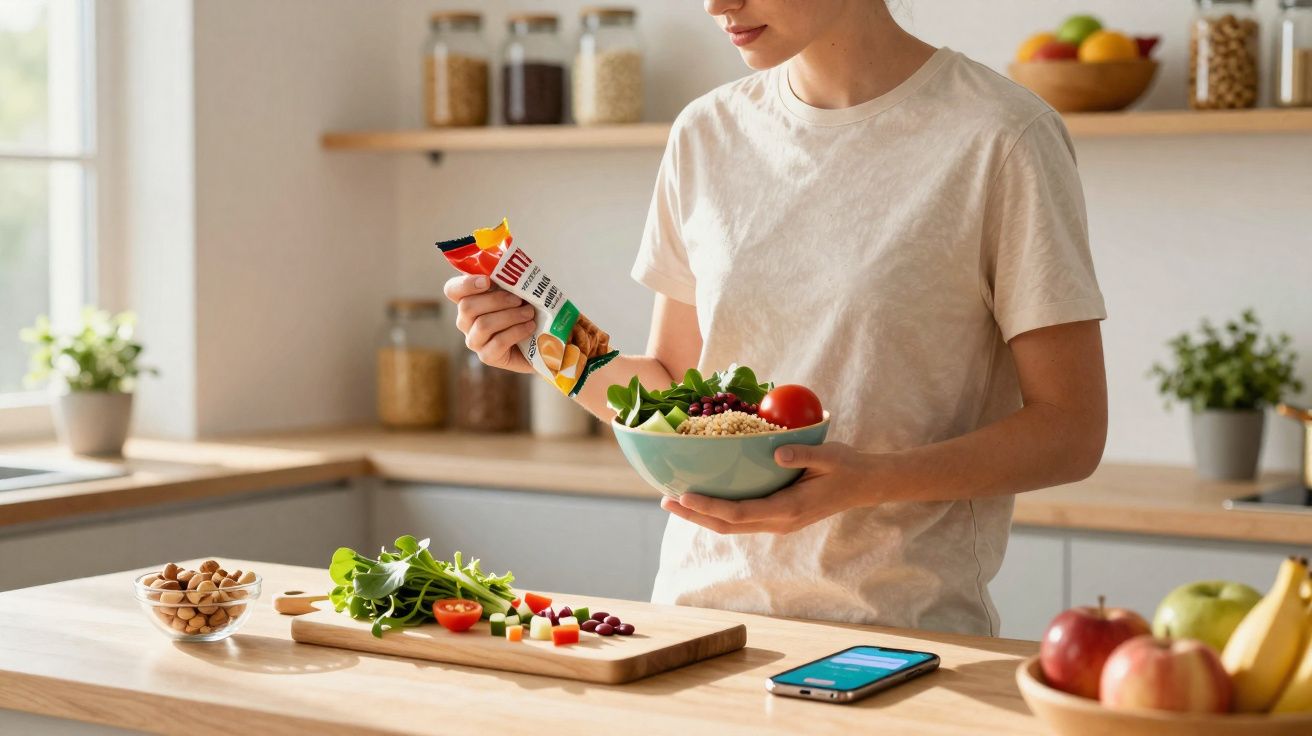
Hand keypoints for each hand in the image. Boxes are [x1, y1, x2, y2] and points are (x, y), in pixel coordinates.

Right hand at [442, 275, 534, 372]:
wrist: (543, 342)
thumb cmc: (527, 311)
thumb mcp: (519, 290)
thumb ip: (510, 278)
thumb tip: (515, 262)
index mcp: (469, 300)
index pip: (452, 290)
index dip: (465, 284)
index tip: (487, 280)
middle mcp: (466, 321)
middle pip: (467, 306)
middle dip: (497, 300)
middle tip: (518, 299)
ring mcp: (474, 340)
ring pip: (483, 325)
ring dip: (510, 316)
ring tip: (529, 313)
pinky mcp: (487, 356)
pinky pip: (497, 342)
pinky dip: (516, 332)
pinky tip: (529, 327)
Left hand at [660, 442, 872, 534]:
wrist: (865, 485)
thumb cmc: (847, 467)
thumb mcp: (830, 456)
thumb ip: (804, 454)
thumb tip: (776, 451)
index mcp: (788, 509)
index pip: (739, 512)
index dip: (708, 506)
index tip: (683, 495)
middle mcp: (778, 522)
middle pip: (726, 525)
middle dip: (694, 515)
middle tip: (664, 501)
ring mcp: (777, 523)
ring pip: (731, 526)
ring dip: (701, 516)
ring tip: (673, 502)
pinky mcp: (776, 517)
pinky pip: (741, 519)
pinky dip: (717, 512)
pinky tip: (702, 500)